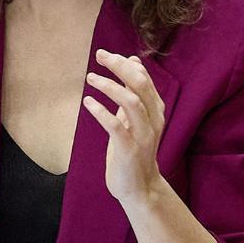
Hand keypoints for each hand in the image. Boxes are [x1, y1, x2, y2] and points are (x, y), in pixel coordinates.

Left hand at [83, 49, 166, 204]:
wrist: (139, 188)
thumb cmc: (134, 150)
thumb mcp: (135, 118)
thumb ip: (134, 93)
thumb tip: (132, 62)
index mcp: (155, 110)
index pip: (144, 78)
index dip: (125, 63)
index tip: (106, 54)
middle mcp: (153, 120)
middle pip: (140, 85)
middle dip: (119, 67)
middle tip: (100, 56)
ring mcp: (143, 135)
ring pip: (131, 102)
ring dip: (110, 86)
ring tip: (90, 78)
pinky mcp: (129, 150)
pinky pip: (115, 126)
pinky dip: (101, 111)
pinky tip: (88, 102)